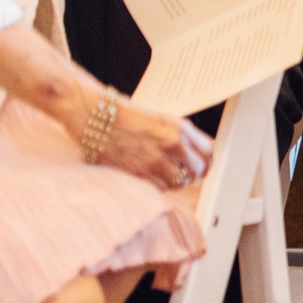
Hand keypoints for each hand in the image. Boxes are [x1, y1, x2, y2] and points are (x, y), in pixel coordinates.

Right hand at [83, 86, 212, 189]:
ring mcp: (156, 159)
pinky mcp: (139, 172)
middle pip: (197, 170)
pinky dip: (159, 186)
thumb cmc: (127, 116)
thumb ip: (181, 137)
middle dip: (193, 174)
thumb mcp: (162, 120)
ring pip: (180, 182)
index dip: (207, 162)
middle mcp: (172, 143)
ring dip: (176, 182)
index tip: (204, 167)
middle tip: (186, 175)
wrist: (95, 115)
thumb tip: (196, 155)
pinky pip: (160, 187)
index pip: (208, 152)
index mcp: (181, 128)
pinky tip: (152, 177)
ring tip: (167, 176)